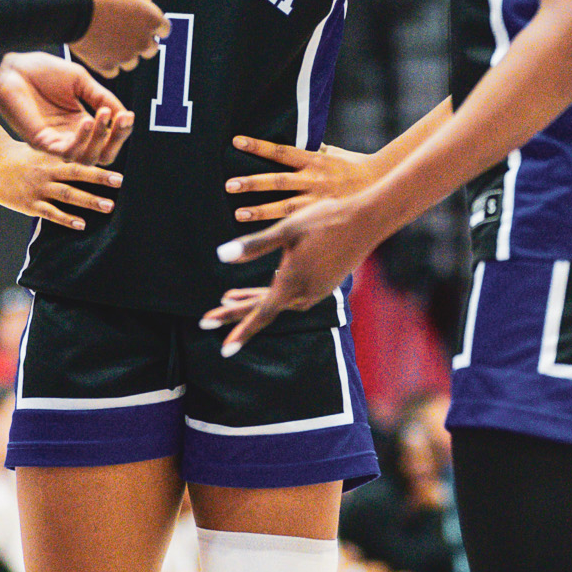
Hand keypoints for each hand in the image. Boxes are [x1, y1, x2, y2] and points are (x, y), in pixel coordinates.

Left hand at [0, 52, 134, 162]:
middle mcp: (71, 136)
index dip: (121, 131)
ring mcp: (57, 142)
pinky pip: (67, 151)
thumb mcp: (80, 81)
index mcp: (81, 122)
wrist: (11, 68)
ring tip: (103, 115)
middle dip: (116, 140)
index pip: (108, 138)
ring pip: (87, 158)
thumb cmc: (42, 72)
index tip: (128, 115)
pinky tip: (86, 121)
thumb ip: (102, 98)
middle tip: (122, 120)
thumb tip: (126, 115)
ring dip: (100, 138)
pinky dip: (81, 140)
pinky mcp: (42, 143)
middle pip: (102, 155)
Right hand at [0, 135, 118, 231]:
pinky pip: (50, 212)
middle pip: (77, 175)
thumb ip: (65, 157)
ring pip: (67, 195)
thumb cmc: (22, 158)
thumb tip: (90, 157)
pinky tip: (81, 224)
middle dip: (99, 180)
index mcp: (54, 159)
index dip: (99, 169)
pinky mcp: (30, 204)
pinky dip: (66, 218)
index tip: (119, 175)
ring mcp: (39, 188)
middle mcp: (49, 172)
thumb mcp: (44, 152)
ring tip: (108, 206)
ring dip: (88, 201)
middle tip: (119, 185)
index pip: (80, 162)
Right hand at [70, 0, 167, 76]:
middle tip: (127, 31)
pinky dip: (108, 61)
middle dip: (143, 41)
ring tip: (110, 40)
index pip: (165, 29)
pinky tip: (100, 50)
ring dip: (125, 53)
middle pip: (151, 48)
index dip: (154, 23)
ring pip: (132, 61)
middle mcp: (143, 41)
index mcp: (152, 19)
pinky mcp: (107, 66)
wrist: (71, 10)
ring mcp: (125, 56)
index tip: (143, 20)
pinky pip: (113, 69)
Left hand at [202, 192, 388, 354]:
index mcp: (292, 283)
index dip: (240, 329)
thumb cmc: (325, 221)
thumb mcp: (285, 230)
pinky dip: (271, 294)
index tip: (224, 350)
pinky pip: (290, 295)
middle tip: (205, 320)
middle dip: (234, 313)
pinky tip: (266, 285)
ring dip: (251, 302)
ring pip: (276, 302)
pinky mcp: (321, 284)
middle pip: (263, 310)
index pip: (260, 314)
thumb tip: (220, 255)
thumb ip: (252, 246)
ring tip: (227, 299)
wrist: (365, 222)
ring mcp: (315, 291)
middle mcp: (304, 294)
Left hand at [224, 136, 375, 222]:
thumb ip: (312, 150)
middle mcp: (313, 180)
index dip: (259, 146)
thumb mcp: (332, 153)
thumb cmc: (354, 167)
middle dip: (253, 183)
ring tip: (239, 214)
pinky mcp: (321, 218)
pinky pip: (297, 225)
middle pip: (277, 181)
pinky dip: (280, 231)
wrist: (382, 185)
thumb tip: (293, 141)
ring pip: (284, 207)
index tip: (237, 141)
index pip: (281, 151)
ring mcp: (317, 201)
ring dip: (260, 211)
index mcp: (314, 160)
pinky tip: (264, 237)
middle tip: (230, 184)